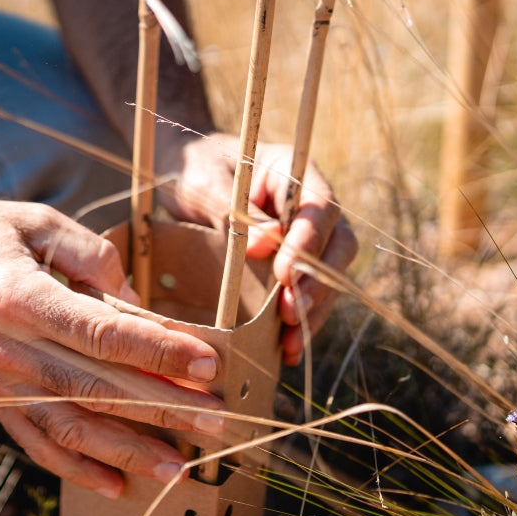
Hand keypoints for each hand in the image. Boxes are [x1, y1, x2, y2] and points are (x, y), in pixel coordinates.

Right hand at [0, 192, 226, 497]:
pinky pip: (37, 443)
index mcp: (20, 297)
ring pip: (72, 429)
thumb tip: (134, 300)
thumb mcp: (35, 220)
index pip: (104, 333)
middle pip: (99, 389)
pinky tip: (116, 483)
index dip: (160, 352)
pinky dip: (77, 468)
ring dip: (130, 451)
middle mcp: (8, 349)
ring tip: (180, 466)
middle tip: (217, 422)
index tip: (208, 365)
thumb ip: (91, 255)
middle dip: (164, 410)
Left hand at [155, 133, 357, 365]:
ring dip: (313, 309)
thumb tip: (267, 244)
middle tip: (292, 313)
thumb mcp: (204, 183)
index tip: (285, 274)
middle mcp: (308, 202)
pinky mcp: (291, 261)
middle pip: (336, 244)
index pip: (320, 205)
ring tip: (290, 341)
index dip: (310, 242)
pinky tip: (285, 348)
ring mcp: (304, 233)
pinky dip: (300, 319)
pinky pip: (307, 290)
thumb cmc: (192, 167)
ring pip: (328, 274)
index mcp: (293, 170)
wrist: (180, 170)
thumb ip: (233, 210)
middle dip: (318, 283)